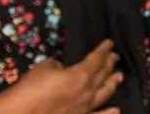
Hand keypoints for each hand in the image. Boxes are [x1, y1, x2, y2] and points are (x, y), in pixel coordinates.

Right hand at [1, 40, 122, 113]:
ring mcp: (85, 108)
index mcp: (81, 75)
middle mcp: (88, 91)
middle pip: (103, 74)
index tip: (109, 43)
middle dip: (109, 63)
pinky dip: (109, 112)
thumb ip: (60, 65)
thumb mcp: (45, 67)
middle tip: (114, 57)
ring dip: (113, 83)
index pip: (97, 58)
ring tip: (119, 76)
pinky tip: (116, 110)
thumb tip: (64, 68)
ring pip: (104, 93)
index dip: (103, 49)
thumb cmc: (30, 88)